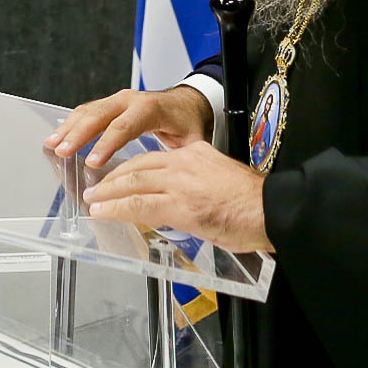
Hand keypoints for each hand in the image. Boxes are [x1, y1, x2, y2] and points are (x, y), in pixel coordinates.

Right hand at [44, 86, 213, 166]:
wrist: (186, 102)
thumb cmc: (187, 122)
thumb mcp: (192, 140)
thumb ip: (182, 159)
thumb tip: (174, 182)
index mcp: (150, 109)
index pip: (124, 126)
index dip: (106, 144)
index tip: (91, 162)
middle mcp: (130, 100)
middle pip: (99, 115)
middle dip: (78, 134)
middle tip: (62, 151)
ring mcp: (118, 100)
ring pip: (88, 111)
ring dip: (69, 128)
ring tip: (52, 145)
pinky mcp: (110, 104)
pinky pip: (87, 111)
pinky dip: (71, 123)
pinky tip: (59, 136)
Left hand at [82, 141, 272, 252]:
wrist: (274, 209)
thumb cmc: (256, 205)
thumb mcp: (222, 183)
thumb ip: (199, 186)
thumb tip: (187, 202)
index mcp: (196, 155)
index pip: (155, 158)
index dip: (132, 169)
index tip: (118, 178)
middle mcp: (185, 163)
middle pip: (138, 166)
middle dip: (113, 179)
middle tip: (96, 188)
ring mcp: (181, 183)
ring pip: (133, 182)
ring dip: (108, 193)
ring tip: (93, 201)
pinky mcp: (180, 205)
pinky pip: (139, 204)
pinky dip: (116, 208)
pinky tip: (103, 212)